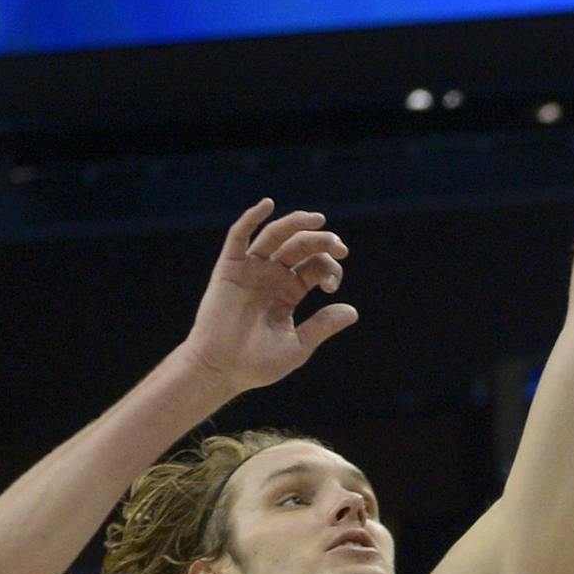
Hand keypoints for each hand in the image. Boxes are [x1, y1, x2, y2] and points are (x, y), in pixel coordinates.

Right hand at [180, 200, 353, 392]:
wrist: (221, 369)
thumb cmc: (257, 363)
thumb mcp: (299, 345)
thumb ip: (323, 326)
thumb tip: (353, 310)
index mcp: (289, 291)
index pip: (316, 266)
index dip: (330, 268)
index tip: (331, 287)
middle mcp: (271, 276)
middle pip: (301, 246)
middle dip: (322, 242)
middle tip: (339, 247)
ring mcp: (250, 270)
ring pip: (275, 235)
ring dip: (296, 224)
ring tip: (318, 219)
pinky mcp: (229, 269)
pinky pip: (238, 236)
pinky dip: (251, 218)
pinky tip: (267, 204)